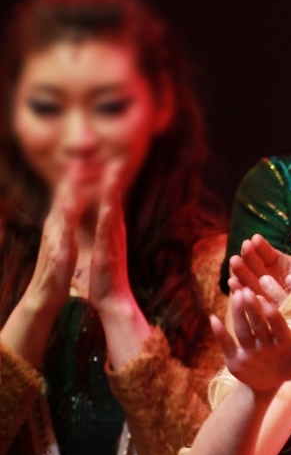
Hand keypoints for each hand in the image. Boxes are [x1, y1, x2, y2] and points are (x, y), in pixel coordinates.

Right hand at [26, 170, 83, 314]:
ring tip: (74, 174)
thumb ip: (66, 227)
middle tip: (77, 158)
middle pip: (62, 200)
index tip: (81, 162)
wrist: (44, 297)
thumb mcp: (64, 244)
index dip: (73, 181)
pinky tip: (70, 207)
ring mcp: (54, 240)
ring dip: (67, 193)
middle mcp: (54, 230)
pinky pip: (63, 233)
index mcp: (59, 227)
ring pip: (61, 212)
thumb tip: (70, 211)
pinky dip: (66, 219)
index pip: (67, 200)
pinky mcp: (58, 253)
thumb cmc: (56, 272)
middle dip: (69, 179)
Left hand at [88, 161, 135, 315]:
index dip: (110, 186)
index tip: (110, 166)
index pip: (110, 205)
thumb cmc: (106, 280)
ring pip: (113, 214)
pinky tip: (107, 206)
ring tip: (113, 174)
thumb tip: (106, 227)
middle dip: (115, 182)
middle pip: (115, 203)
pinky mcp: (109, 254)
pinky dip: (107, 218)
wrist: (114, 302)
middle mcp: (115, 236)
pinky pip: (107, 233)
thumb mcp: (105, 253)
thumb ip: (106, 238)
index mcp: (112, 234)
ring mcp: (113, 244)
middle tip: (115, 160)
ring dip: (113, 194)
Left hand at [211, 287, 290, 393]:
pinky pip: (226, 345)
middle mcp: (267, 351)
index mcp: (286, 346)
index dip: (272, 316)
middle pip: (258, 327)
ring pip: (242, 332)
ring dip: (238, 314)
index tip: (265, 300)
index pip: (279, 329)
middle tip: (246, 291)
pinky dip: (219, 333)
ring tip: (236, 293)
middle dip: (252, 310)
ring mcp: (249, 356)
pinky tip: (213, 318)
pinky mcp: (234, 361)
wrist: (267, 383)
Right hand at [228, 232, 290, 302]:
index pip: (267, 254)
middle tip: (245, 246)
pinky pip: (252, 301)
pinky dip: (241, 292)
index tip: (256, 239)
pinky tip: (233, 284)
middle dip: (249, 256)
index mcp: (280, 263)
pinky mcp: (265, 309)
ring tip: (235, 261)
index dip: (261, 247)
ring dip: (241, 272)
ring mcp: (266, 293)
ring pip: (250, 282)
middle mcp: (270, 277)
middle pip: (256, 266)